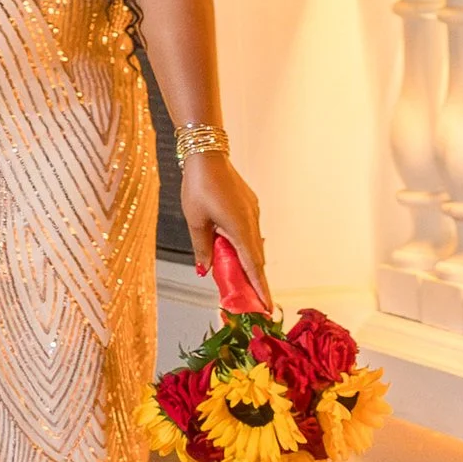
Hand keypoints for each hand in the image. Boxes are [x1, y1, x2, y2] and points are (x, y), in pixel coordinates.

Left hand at [183, 150, 269, 312]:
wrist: (207, 154)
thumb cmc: (198, 186)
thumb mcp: (195, 220)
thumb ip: (202, 247)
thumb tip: (204, 270)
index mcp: (239, 229)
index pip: (252, 267)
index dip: (259, 289)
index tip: (267, 307)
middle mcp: (251, 222)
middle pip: (256, 258)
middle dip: (255, 281)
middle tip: (252, 302)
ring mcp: (252, 212)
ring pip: (253, 244)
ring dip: (249, 263)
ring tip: (241, 281)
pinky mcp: (250, 204)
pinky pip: (250, 231)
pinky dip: (245, 245)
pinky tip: (234, 251)